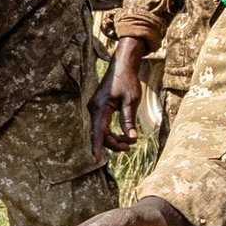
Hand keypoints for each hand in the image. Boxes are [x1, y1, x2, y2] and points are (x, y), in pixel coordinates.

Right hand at [92, 37, 151, 156]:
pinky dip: (112, 132)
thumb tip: (131, 138)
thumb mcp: (131, 101)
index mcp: (100, 107)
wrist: (121, 66)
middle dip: (114, 143)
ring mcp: (95, 109)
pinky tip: (124, 135)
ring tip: (130, 142)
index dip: (97, 146)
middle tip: (130, 146)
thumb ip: (129, 121)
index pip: (98, 131)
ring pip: (101, 131)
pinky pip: (103, 126)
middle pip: (100, 134)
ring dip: (114, 139)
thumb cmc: (127, 81)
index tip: (95, 159)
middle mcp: (94, 109)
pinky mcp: (98, 109)